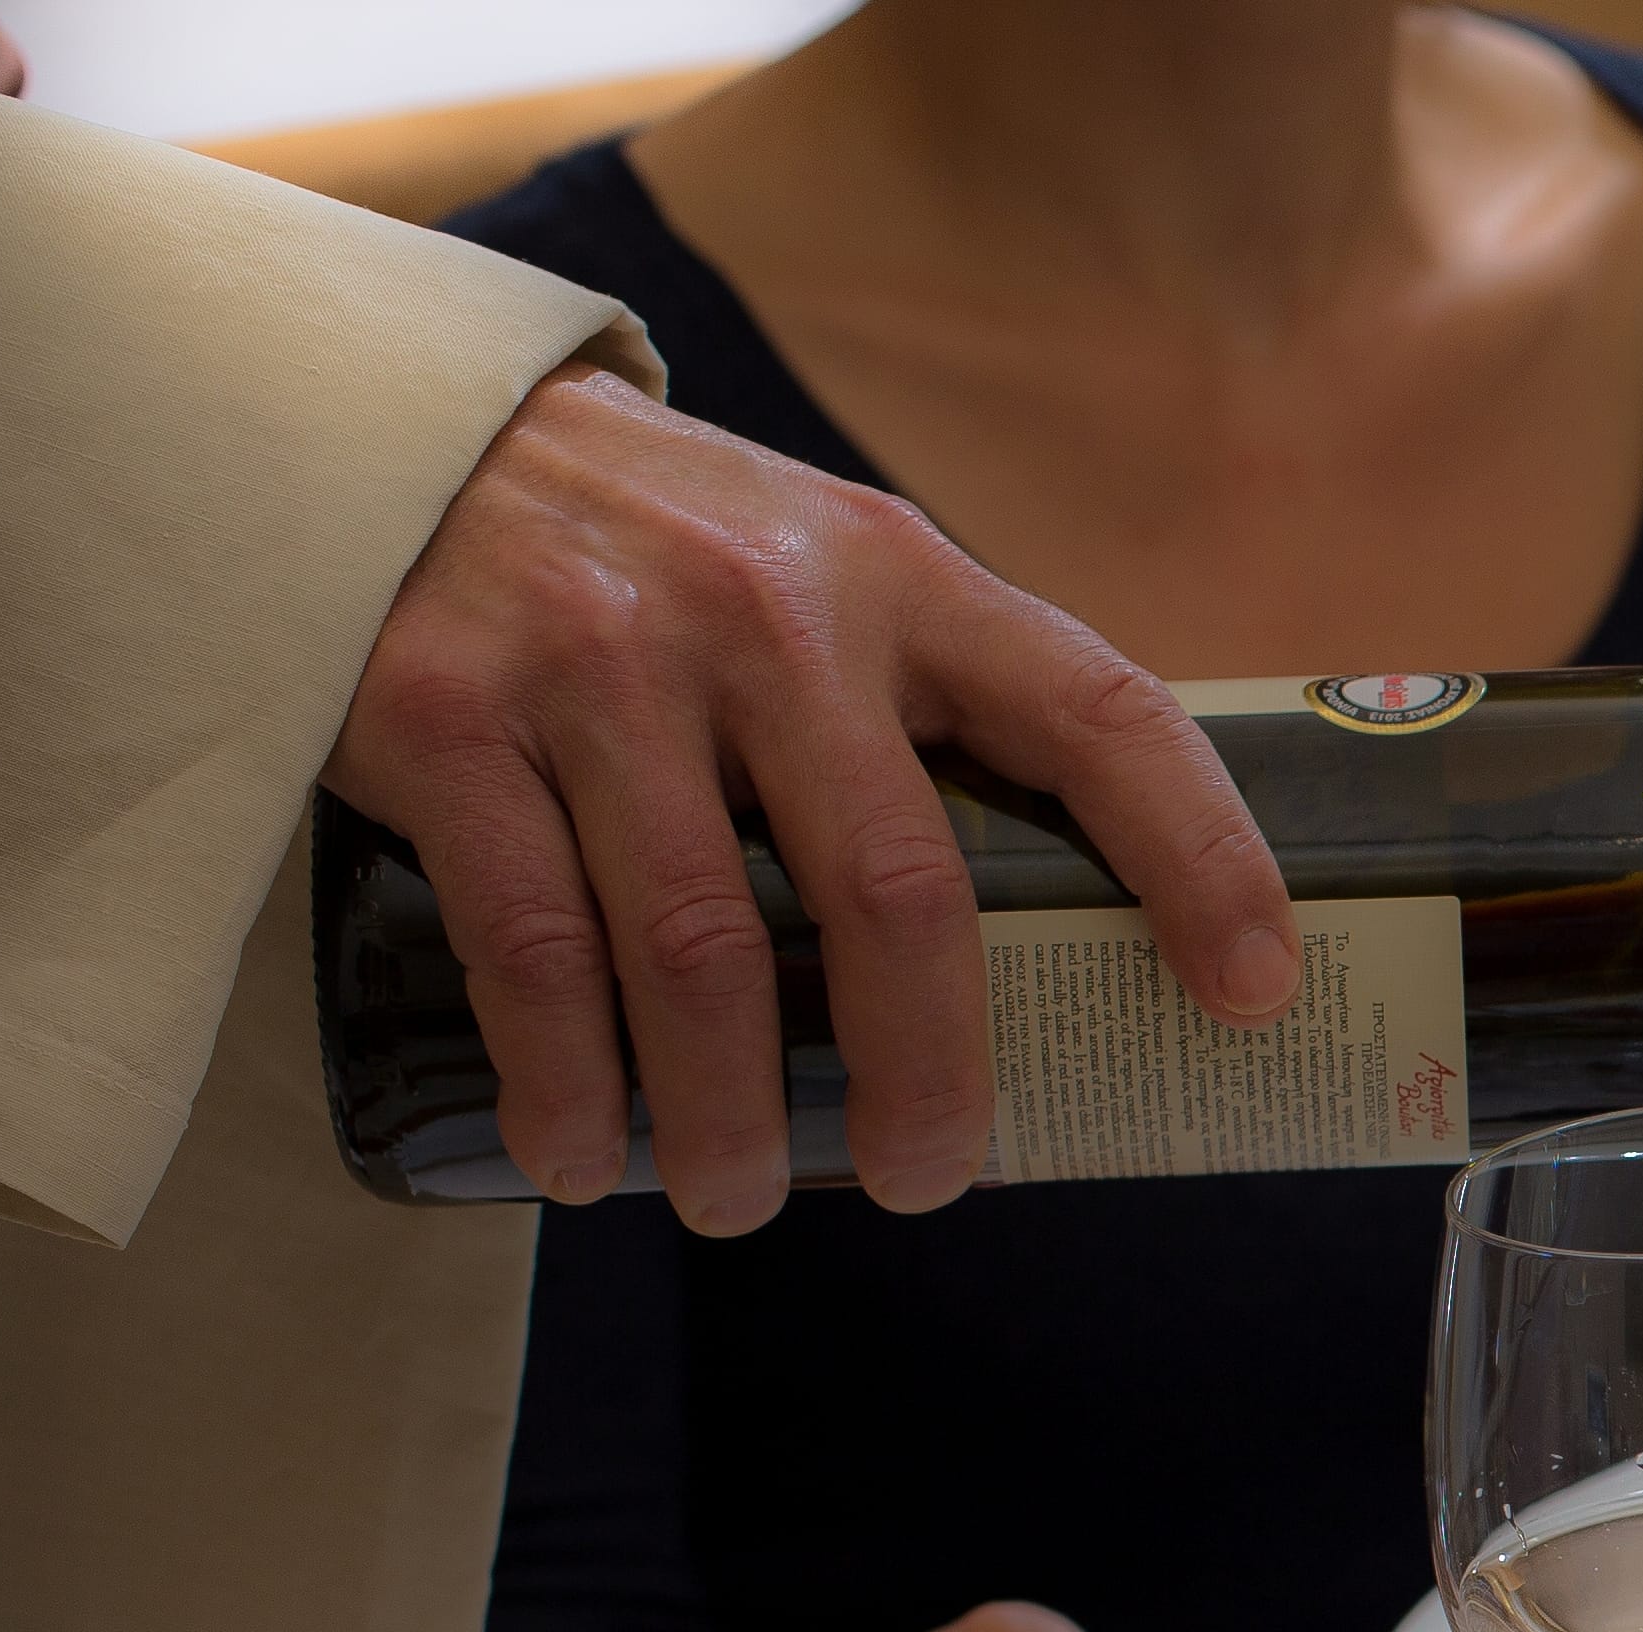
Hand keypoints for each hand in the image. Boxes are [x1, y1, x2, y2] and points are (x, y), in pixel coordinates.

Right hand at [323, 368, 1297, 1233]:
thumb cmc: (653, 544)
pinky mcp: (441, 713)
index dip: (1199, 858)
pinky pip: (531, 946)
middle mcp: (764, 609)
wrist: (385, 422)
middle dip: (926, 1075)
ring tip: (731, 1198)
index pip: (1098, 714)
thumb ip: (933, 697)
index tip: (1257, 994)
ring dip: (730, 1112)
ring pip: (703, 948)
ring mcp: (597, 659)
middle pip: (896, 890)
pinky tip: (585, 1152)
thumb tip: (1076, 920)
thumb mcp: (821, 565)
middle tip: (922, 1181)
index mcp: (898, 576)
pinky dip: (568, 1080)